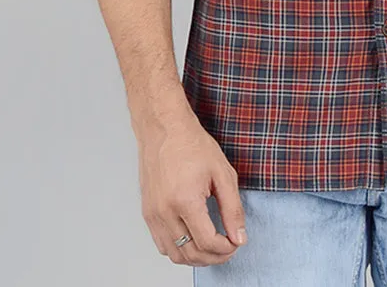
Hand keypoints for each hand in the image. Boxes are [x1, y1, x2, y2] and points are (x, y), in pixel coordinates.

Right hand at [137, 109, 247, 266]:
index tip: (235, 243)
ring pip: (174, 255)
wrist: (164, 128)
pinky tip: (193, 239)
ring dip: (196, 258)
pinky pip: (162, 244)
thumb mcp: (222, 173)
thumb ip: (232, 209)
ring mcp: (153, 214)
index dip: (225, 249)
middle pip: (190, 254)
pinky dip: (179, 249)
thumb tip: (239, 237)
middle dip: (213, 257)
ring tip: (212, 247)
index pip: (207, 242)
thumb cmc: (191, 145)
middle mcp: (164, 211)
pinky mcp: (147, 213)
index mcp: (184, 200)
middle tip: (228, 248)